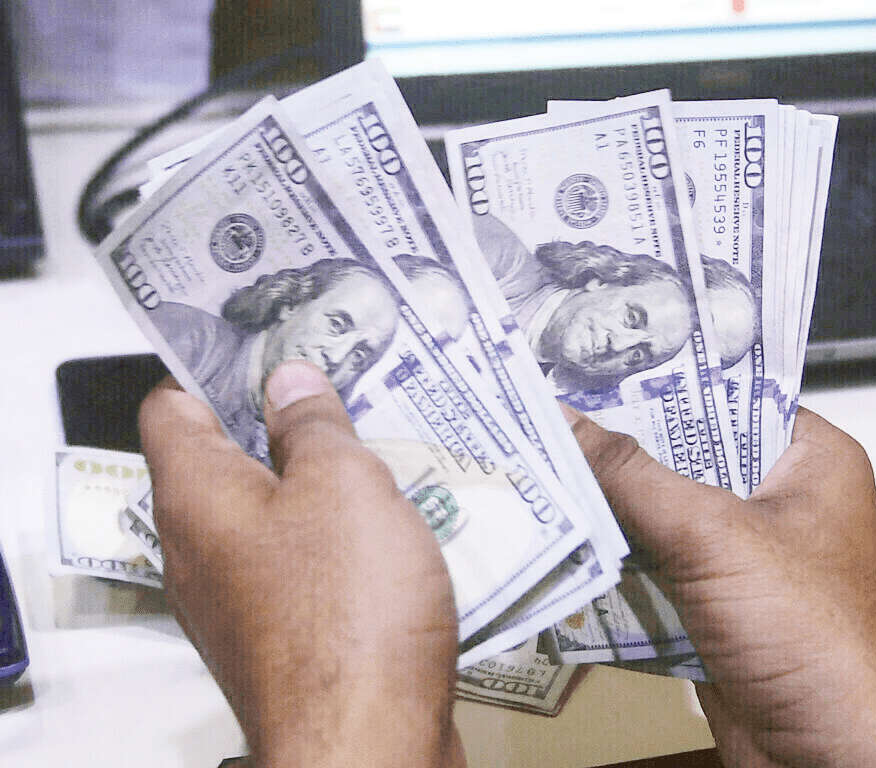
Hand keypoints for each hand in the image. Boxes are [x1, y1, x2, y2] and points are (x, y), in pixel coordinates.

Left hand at [139, 361, 465, 767]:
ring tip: (375, 447)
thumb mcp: (342, 485)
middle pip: (225, 456)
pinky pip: (298, 559)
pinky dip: (333, 533)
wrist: (366, 742)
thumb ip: (314, 425)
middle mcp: (201, 546)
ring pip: (269, 510)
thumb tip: (290, 383)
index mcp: (196, 495)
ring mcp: (239, 595)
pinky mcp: (282, 632)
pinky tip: (386, 523)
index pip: (170, 404)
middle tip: (340, 387)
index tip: (267, 341)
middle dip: (281, 418)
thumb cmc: (347, 612)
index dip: (212, 365)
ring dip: (317, 479)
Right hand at [565, 406, 875, 766]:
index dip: (653, 384)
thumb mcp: (715, 536)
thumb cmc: (820, 640)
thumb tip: (571, 426)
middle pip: (681, 458)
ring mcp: (744, 556)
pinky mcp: (714, 605)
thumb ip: (634, 478)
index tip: (587, 370)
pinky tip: (563, 542)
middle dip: (616, 451)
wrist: (836, 761)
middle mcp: (777, 500)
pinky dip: (614, 563)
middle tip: (548, 422)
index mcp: (807, 458)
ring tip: (541, 473)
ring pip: (661, 516)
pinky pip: (653, 568)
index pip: (720, 396)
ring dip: (609, 509)